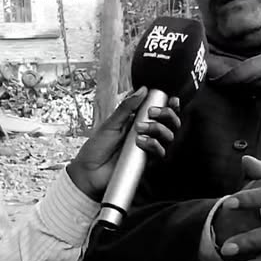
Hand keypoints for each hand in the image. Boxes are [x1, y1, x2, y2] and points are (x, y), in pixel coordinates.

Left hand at [66, 87, 180, 200]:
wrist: (89, 171)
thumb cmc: (97, 147)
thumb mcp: (111, 123)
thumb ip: (127, 107)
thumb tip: (143, 89)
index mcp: (138, 121)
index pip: (160, 112)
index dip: (170, 106)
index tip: (171, 100)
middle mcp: (146, 134)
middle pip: (170, 123)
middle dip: (167, 114)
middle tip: (152, 113)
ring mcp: (148, 148)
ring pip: (169, 137)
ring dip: (158, 129)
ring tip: (139, 129)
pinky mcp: (147, 162)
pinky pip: (160, 152)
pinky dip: (153, 145)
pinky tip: (140, 142)